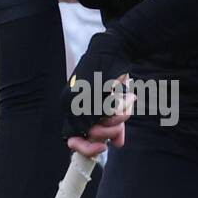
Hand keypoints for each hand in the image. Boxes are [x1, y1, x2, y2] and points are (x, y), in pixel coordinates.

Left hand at [62, 30, 133, 153]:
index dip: (86, 148)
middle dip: (108, 135)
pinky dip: (123, 111)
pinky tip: (127, 98)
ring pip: (102, 127)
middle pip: (89, 136)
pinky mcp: (95, 94)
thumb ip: (110, 124)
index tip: (102, 149)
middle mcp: (71, 104)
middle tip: (118, 126)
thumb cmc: (111, 75)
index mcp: (70, 106)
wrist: (115, 49)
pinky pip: (111, 115)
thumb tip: (117, 145)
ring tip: (124, 108)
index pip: (72, 137)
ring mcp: (81, 100)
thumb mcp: (108, 103)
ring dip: (118, 122)